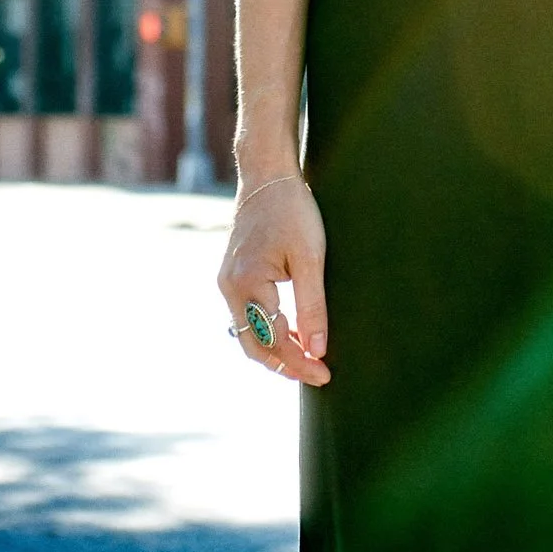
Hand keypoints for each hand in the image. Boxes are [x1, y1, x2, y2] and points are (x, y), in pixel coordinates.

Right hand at [217, 176, 330, 385]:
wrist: (267, 176)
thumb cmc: (291, 210)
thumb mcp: (310, 257)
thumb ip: (312, 305)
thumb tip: (317, 350)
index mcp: (247, 284)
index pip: (273, 340)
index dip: (299, 362)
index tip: (324, 375)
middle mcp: (230, 288)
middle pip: (254, 345)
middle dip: (284, 364)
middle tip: (315, 374)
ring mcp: (228, 282)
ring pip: (249, 332)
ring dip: (276, 349)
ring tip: (307, 358)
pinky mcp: (233, 276)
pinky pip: (248, 315)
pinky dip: (268, 329)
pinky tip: (291, 330)